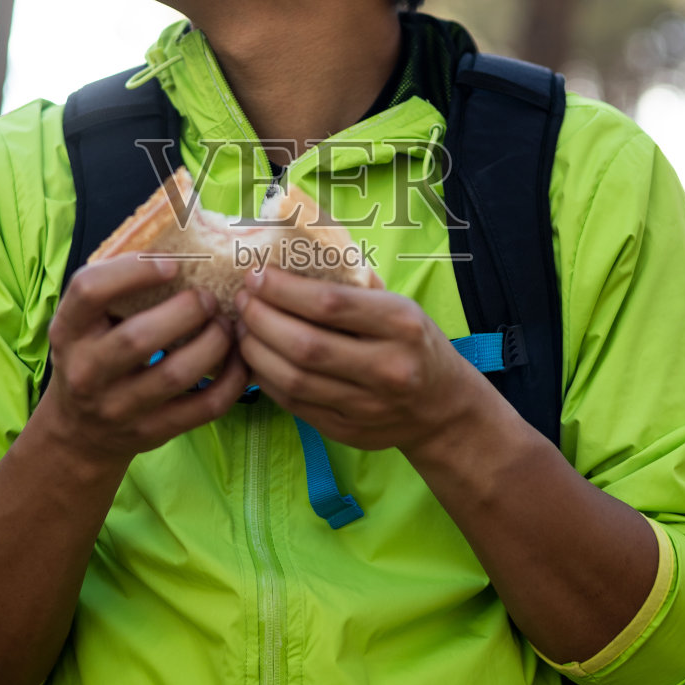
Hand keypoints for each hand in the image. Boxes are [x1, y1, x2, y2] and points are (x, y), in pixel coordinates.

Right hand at [43, 253, 248, 466]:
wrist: (79, 432)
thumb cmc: (92, 357)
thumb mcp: (85, 324)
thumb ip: (115, 289)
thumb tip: (179, 243)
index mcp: (68, 332)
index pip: (89, 291)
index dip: (134, 272)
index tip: (172, 263)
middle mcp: (87, 371)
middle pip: (138, 338)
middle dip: (186, 311)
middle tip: (208, 298)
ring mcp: (120, 407)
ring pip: (175, 374)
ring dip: (212, 343)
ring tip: (225, 325)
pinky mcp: (152, 432)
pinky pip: (203, 408)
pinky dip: (231, 380)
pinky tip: (239, 358)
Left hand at [233, 265, 492, 459]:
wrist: (442, 409)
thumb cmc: (413, 343)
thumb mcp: (399, 305)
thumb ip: (353, 285)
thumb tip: (292, 254)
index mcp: (401, 325)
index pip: (330, 304)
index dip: (284, 289)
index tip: (257, 275)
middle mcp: (386, 368)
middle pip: (305, 345)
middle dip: (261, 319)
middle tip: (243, 300)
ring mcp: (366, 405)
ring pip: (293, 379)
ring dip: (256, 350)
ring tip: (242, 327)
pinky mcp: (346, 431)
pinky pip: (293, 403)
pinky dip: (266, 378)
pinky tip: (256, 357)